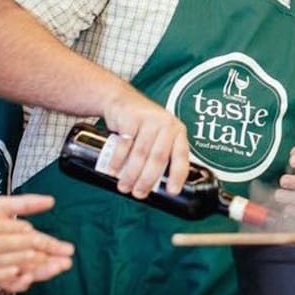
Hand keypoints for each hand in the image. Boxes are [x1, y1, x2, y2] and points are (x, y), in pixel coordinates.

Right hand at [101, 83, 189, 198]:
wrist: (123, 100)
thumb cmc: (143, 125)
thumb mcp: (158, 136)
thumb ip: (160, 155)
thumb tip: (154, 187)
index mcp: (178, 132)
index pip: (181, 157)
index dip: (177, 176)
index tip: (172, 191)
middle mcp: (167, 125)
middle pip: (158, 158)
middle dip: (147, 180)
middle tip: (138, 194)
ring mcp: (149, 120)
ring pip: (140, 153)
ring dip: (131, 174)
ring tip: (124, 187)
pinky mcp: (131, 118)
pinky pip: (124, 144)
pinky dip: (118, 160)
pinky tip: (113, 170)